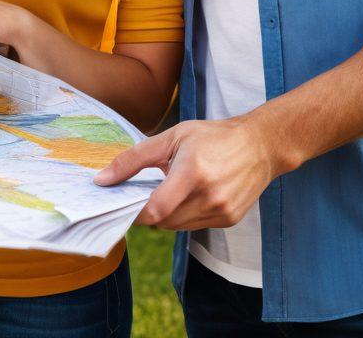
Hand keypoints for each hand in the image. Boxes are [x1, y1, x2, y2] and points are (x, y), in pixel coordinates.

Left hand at [93, 114, 279, 230]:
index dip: (134, 212)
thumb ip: (134, 159)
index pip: (155, 210)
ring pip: (177, 226)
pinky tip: (191, 193)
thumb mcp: (172, 137)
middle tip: (146, 190)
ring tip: (171, 188)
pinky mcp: (229, 220)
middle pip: (163, 221)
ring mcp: (222, 211)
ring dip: (166, 213)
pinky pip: (194, 226)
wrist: (260, 145)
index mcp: (193, 171)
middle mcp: (210, 196)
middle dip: (149, 209)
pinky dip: (185, 214)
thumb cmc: (213, 136)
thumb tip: (102, 180)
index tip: (123, 201)